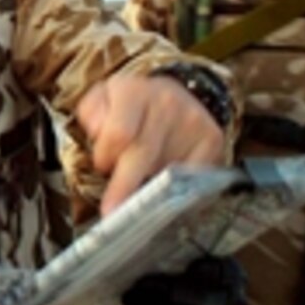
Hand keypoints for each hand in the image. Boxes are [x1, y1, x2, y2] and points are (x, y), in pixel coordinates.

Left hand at [78, 74, 225, 214]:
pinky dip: (175, 188)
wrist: (178, 94)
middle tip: (112, 212)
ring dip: (149, 183)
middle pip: (143, 154)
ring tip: (141, 181)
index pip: (118, 134)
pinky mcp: (212, 140)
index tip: (102, 165)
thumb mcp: (102, 99)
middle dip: (124, 187)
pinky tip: (164, 187)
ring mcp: (192, 122)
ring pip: (165, 170)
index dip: (106, 155)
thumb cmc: (131, 105)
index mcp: (133, 91)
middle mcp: (166, 103)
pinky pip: (192, 176)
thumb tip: (97, 133)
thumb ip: (91, 115)